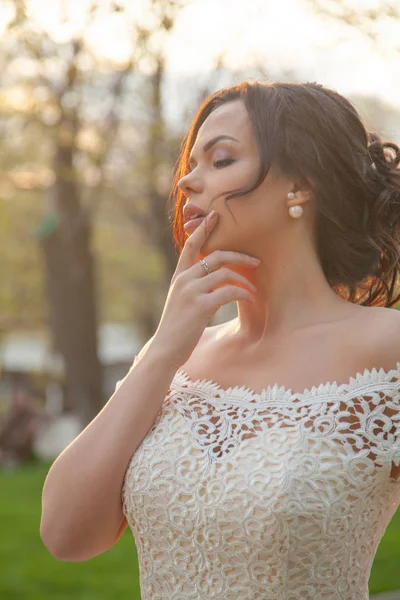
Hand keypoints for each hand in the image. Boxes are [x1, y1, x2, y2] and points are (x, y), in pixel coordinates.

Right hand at [151, 210, 259, 368]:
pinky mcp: (201, 305)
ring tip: (254, 290)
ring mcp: (192, 291)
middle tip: (256, 261)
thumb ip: (192, 287)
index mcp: (179, 277)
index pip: (190, 246)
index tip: (214, 215)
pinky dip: (243, 293)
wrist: (165, 349)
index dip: (203, 229)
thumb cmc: (176, 328)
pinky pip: (229, 291)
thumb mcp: (180, 302)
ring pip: (224, 273)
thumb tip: (213, 279)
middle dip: (239, 256)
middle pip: (215, 256)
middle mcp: (184, 280)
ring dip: (244, 280)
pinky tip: (249, 298)